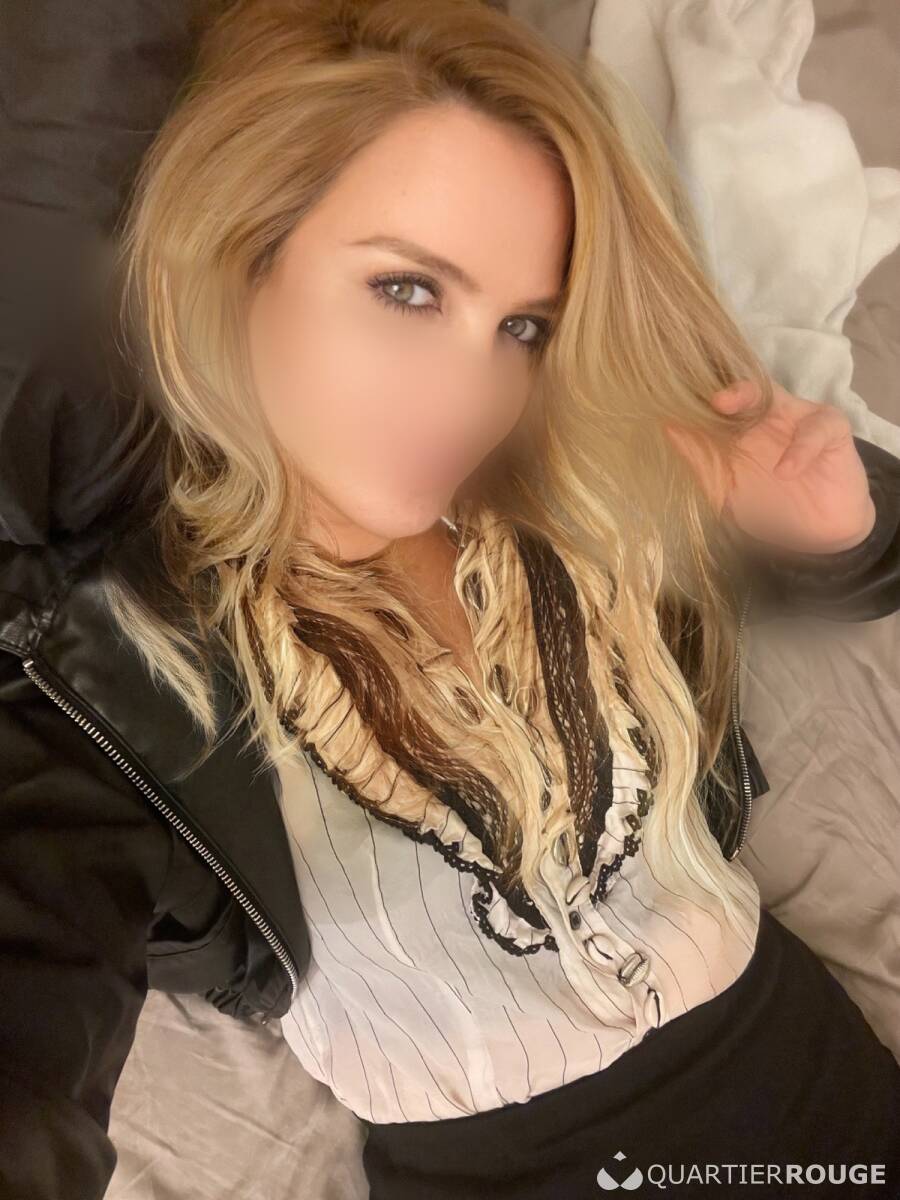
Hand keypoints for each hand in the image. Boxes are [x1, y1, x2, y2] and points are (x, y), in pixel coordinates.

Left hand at [663, 380, 876, 554]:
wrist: (816, 534)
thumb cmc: (769, 505)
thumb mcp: (727, 491)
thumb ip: (701, 463)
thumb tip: (668, 431)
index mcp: (738, 427)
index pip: (714, 403)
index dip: (693, 397)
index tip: (664, 398)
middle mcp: (765, 415)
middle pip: (739, 389)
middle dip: (714, 386)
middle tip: (691, 392)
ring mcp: (796, 418)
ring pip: (774, 393)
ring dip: (749, 395)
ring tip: (723, 404)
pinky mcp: (831, 429)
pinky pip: (815, 429)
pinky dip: (799, 449)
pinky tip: (786, 471)